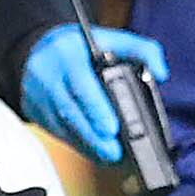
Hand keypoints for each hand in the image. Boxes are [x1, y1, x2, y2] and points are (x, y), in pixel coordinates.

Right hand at [17, 24, 168, 164]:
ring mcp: (41, 100)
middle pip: (70, 113)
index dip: (96, 109)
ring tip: (112, 158)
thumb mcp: (107, 37)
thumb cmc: (76, 47)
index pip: (81, 86)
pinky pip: (59, 134)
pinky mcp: (39, 115)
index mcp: (68, 57)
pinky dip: (80, 145)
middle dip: (93, 137)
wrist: (33, 50)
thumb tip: (161, 73)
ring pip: (63, 129)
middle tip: (115, 153)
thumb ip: (140, 49)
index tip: (112, 129)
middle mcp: (51, 80)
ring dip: (88, 146)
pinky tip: (98, 153)